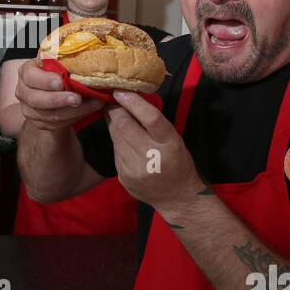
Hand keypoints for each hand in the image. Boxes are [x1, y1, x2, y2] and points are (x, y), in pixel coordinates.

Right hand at [15, 59, 103, 131]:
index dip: (45, 80)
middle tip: (78, 98)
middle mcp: (23, 91)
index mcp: (26, 72)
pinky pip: (57, 124)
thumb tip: (86, 58)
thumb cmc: (56, 71)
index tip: (61, 82)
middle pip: (37, 100)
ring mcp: (29, 109)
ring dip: (74, 111)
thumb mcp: (57, 61)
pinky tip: (89, 109)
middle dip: (59, 100)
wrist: (51, 90)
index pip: (30, 76)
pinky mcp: (39, 123)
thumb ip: (65, 61)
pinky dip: (75, 117)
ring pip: (50, 115)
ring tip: (93, 103)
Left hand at [106, 89, 204, 210]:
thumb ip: (154, 123)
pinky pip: (115, 152)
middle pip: (126, 126)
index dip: (133, 103)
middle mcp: (151, 157)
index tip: (120, 91)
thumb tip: (130, 100)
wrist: (176, 198)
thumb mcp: (174, 140)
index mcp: (170, 145)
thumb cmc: (178, 163)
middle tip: (111, 100)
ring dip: (113, 124)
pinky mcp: (124, 177)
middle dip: (115, 110)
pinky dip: (116, 141)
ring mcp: (135, 169)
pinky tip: (120, 137)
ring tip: (113, 114)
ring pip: (116, 138)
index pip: (150, 118)